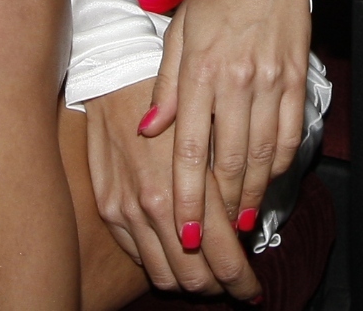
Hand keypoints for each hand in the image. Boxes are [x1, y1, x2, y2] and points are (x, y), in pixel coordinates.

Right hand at [84, 79, 260, 300]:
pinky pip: (138, 257)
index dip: (241, 278)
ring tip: (208, 277)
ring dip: (190, 281)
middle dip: (218, 286)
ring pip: (164, 274)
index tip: (253, 288)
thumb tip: (243, 220)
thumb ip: (225, 180)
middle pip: (194, 276)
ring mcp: (128, 211)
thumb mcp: (209, 131)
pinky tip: (175, 253)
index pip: (222, 255)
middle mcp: (156, 205)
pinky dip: (160, 262)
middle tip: (234, 285)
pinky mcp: (109, 209)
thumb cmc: (174, 98)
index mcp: (189, 185)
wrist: (117, 75)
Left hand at [140, 0, 311, 261]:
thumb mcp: (177, 32)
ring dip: (252, 193)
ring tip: (241, 219)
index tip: (184, 229)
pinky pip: (290, 132)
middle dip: (219, 208)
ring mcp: (270, 80)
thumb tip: (148, 129)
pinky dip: (280, 162)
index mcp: (200, 70)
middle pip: (229, 160)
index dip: (186, 196)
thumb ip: (164, 85)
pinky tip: (269, 177)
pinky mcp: (296, 77)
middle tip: (212, 239)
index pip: (189, 148)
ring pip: (263, 153)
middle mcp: (236, 79)